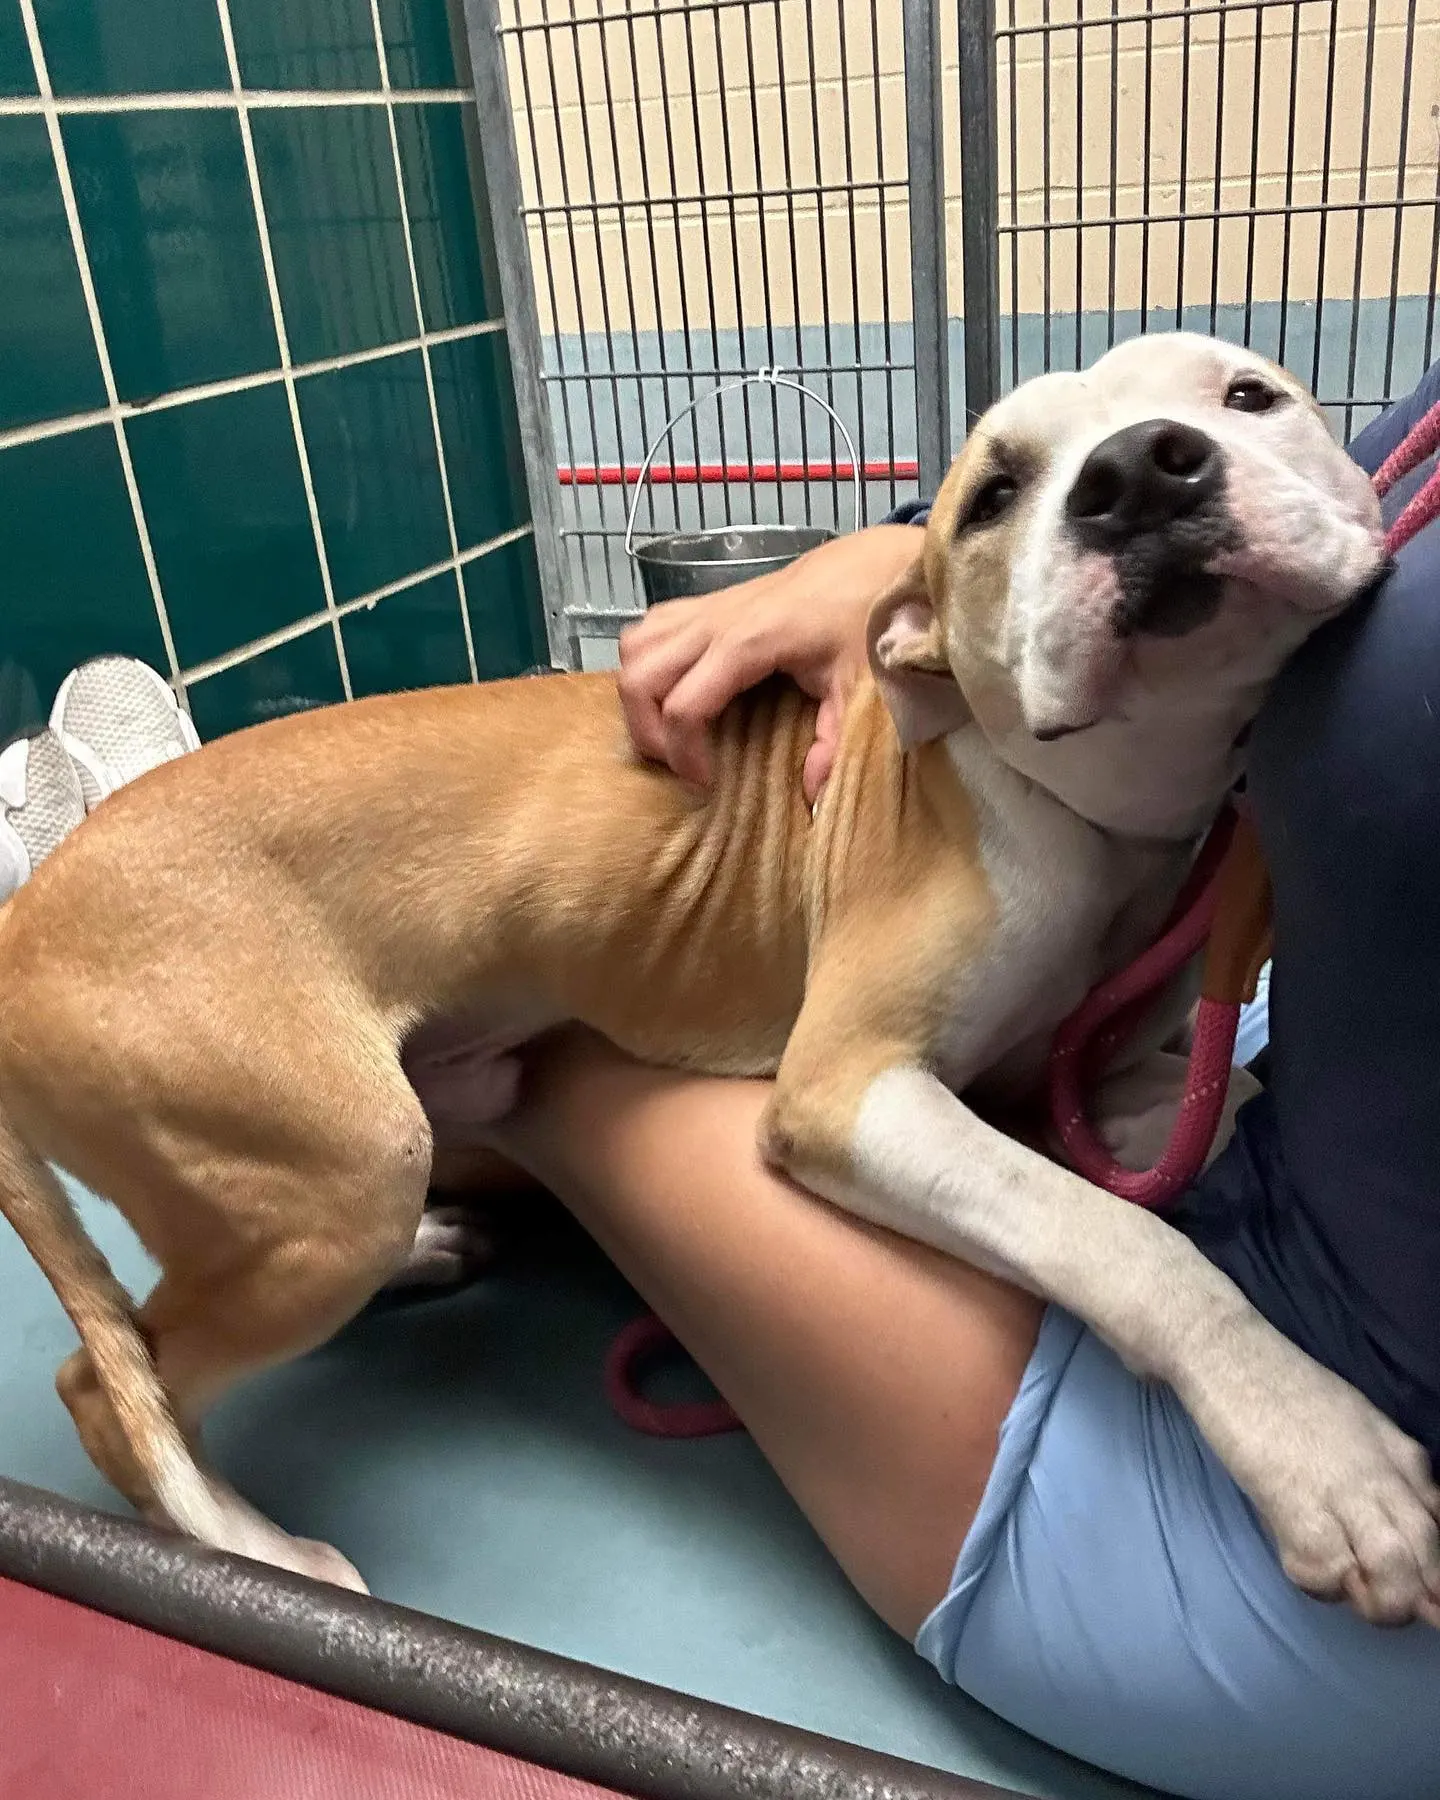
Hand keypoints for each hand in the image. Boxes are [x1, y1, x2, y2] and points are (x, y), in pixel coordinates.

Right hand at [617, 524, 919, 802]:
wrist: (878, 564)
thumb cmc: (871, 621)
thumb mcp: (863, 688)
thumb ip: (835, 743)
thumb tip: (811, 796)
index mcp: (748, 641)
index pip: (684, 706)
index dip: (684, 754)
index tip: (707, 783)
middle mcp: (715, 621)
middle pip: (640, 676)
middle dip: (647, 731)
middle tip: (678, 763)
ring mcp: (707, 607)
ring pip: (635, 647)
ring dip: (639, 695)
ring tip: (669, 731)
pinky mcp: (709, 602)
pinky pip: (650, 628)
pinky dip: (647, 663)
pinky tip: (674, 690)